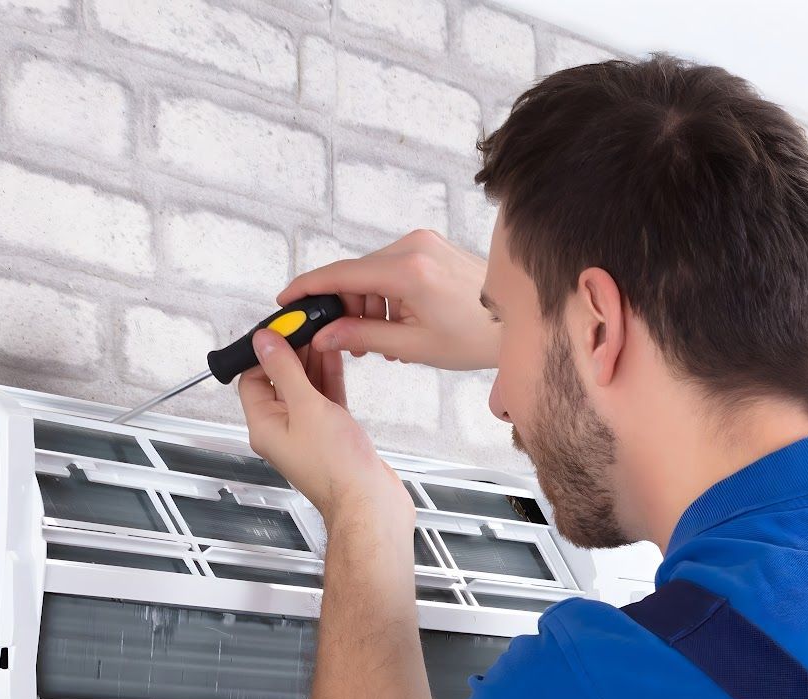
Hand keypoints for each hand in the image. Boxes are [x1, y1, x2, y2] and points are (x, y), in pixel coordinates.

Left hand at [237, 329, 411, 530]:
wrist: (369, 502)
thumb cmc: (336, 469)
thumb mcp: (306, 407)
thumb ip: (285, 371)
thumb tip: (265, 343)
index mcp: (264, 426)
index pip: (252, 378)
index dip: (264, 352)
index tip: (280, 330)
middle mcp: (282, 430)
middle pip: (279, 380)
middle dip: (292, 352)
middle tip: (305, 327)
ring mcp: (307, 432)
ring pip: (304, 387)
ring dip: (312, 362)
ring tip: (321, 335)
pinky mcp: (331, 434)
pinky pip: (325, 398)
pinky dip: (329, 378)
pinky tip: (335, 358)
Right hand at [278, 229, 496, 371]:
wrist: (521, 320)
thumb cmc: (477, 336)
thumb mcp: (413, 346)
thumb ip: (362, 337)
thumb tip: (325, 335)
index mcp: (408, 270)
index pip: (341, 273)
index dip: (308, 287)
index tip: (287, 300)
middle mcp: (414, 247)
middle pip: (355, 274)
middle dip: (345, 308)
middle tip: (348, 342)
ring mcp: (423, 243)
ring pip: (371, 273)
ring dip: (367, 305)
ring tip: (383, 340)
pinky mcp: (430, 246)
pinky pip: (391, 268)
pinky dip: (385, 295)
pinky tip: (397, 322)